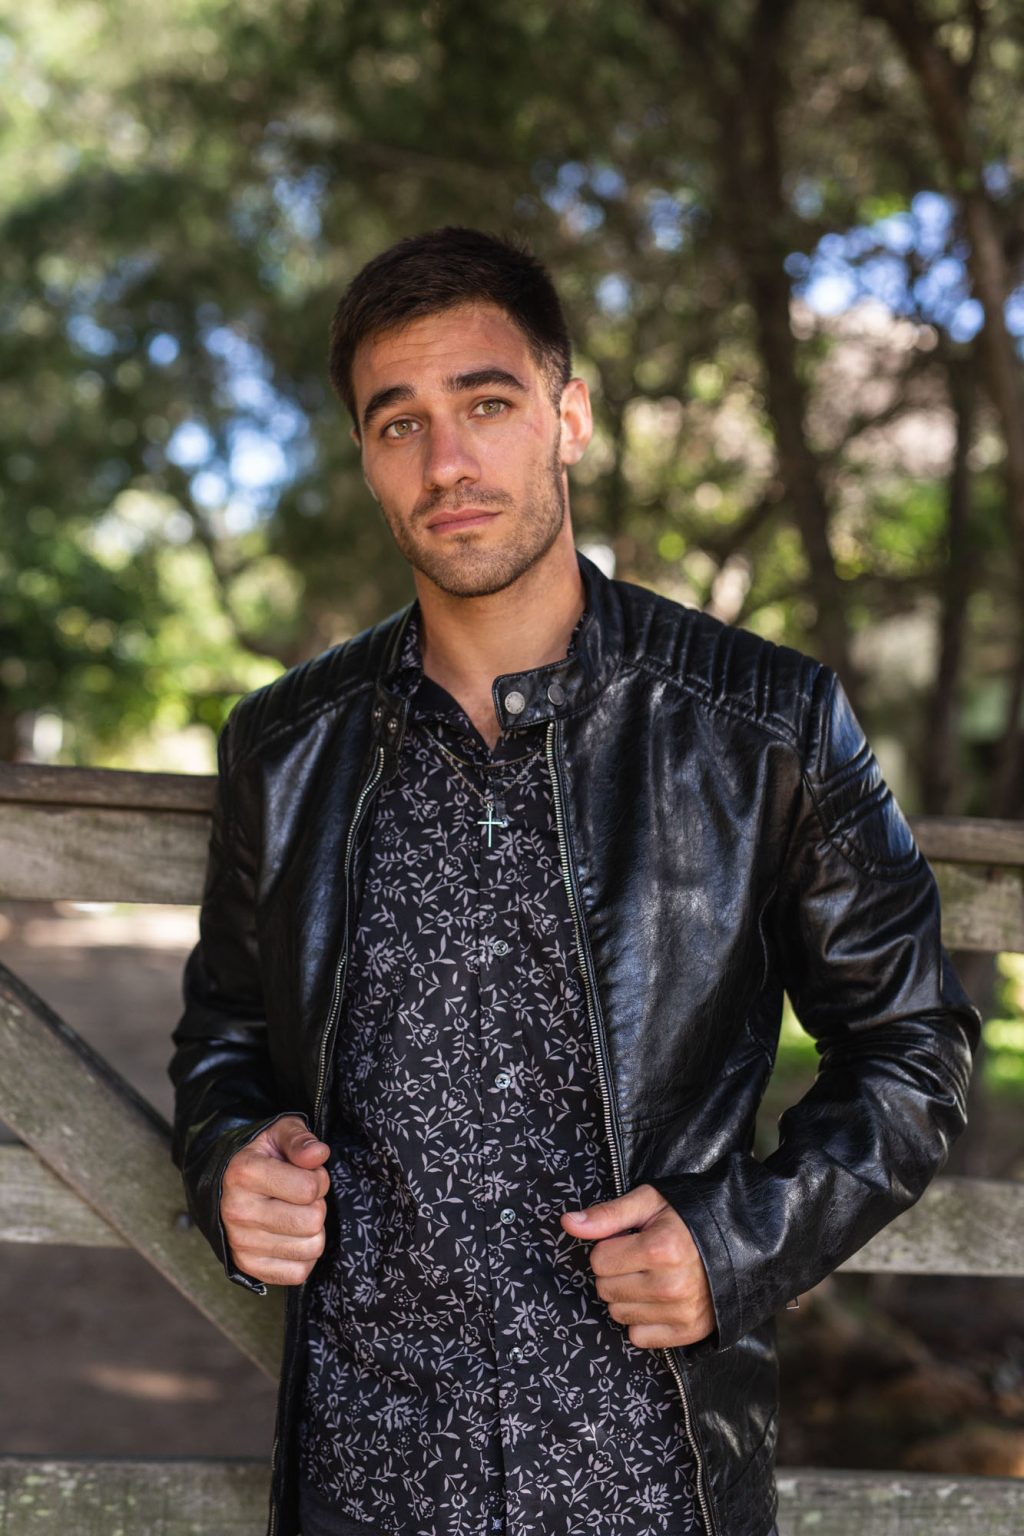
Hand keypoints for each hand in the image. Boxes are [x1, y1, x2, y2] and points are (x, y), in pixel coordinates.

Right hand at [220, 1114, 330, 1284]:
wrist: (226, 1184)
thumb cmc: (262, 1156)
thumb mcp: (279, 1133)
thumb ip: (300, 1139)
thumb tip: (319, 1154)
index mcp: (245, 1173)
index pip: (309, 1188)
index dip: (319, 1178)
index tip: (307, 1174)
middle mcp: (238, 1211)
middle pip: (312, 1221)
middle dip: (316, 1205)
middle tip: (301, 1196)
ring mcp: (240, 1243)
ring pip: (311, 1247)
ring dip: (312, 1231)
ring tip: (294, 1213)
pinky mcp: (247, 1266)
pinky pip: (298, 1272)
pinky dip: (303, 1255)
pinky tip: (291, 1235)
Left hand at [560, 1184, 714, 1348]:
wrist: (738, 1242)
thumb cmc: (688, 1218)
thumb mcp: (649, 1203)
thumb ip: (607, 1215)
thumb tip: (567, 1223)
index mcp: (660, 1248)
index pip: (598, 1261)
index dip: (609, 1248)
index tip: (629, 1241)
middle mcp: (670, 1285)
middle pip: (605, 1289)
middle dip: (615, 1272)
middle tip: (640, 1259)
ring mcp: (680, 1312)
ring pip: (618, 1314)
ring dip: (627, 1296)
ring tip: (651, 1277)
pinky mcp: (688, 1332)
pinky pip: (638, 1336)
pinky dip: (642, 1320)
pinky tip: (658, 1300)